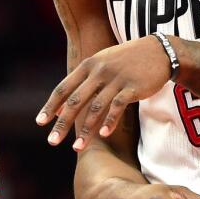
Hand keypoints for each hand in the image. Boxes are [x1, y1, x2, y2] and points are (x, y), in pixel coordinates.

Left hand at [37, 35, 171, 151]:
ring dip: (85, 130)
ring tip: (77, 147)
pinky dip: (110, 121)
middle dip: (62, 123)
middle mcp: (99, 71)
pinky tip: (103, 135)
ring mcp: (116, 79)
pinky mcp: (133, 87)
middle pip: (75, 101)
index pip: (63, 88)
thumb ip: (80, 84)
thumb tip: (60, 109)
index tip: (40, 122)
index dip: (51, 106)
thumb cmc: (126, 60)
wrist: (159, 51)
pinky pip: (118, 107)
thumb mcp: (100, 64)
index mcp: (88, 66)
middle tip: (52, 141)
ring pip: (95, 108)